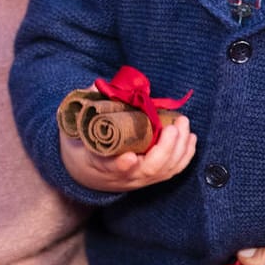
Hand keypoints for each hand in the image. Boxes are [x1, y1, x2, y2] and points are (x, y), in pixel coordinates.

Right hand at [60, 115, 196, 192]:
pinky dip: (185, 155)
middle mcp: (123, 176)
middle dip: (166, 148)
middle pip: (149, 169)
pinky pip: (173, 170)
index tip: (130, 158)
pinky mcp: (152, 178)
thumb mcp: (74, 130)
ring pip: (165, 170)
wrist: (87, 175)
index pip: (110, 167)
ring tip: (184, 123)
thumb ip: (85, 109)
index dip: (121, 165)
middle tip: (174, 126)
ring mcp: (140, 178)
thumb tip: (96, 86)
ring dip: (180, 148)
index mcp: (99, 164)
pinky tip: (191, 138)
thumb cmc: (82, 148)